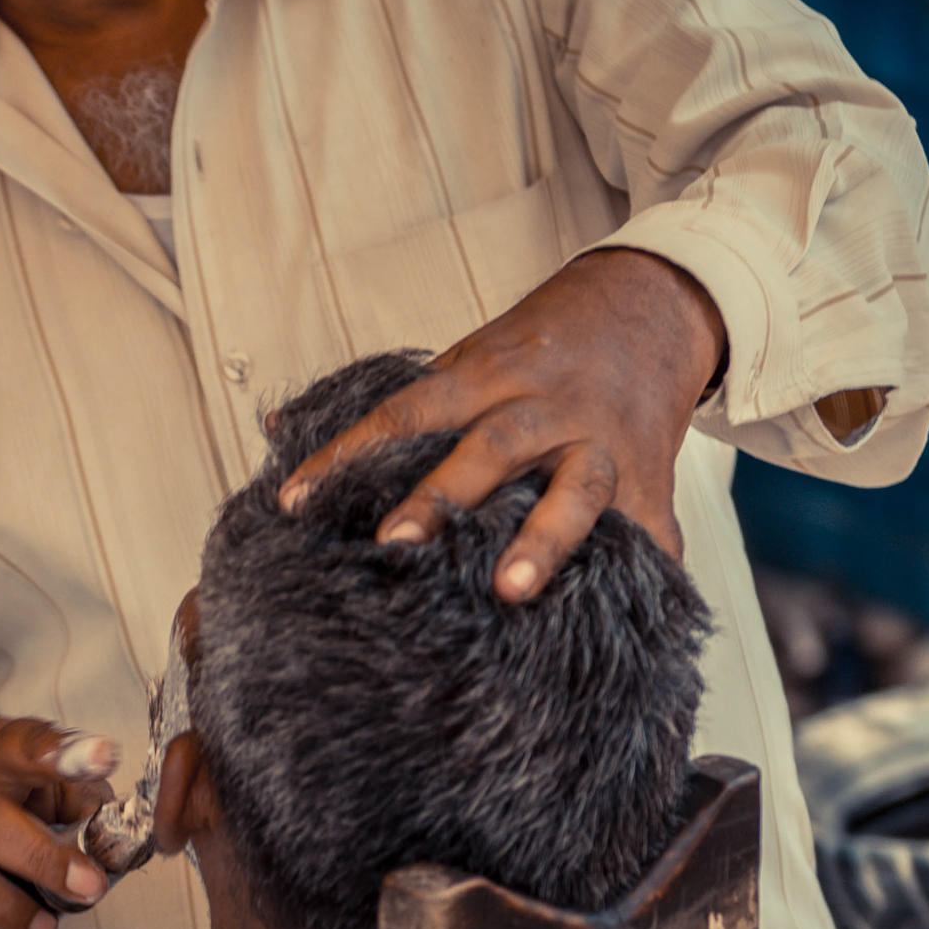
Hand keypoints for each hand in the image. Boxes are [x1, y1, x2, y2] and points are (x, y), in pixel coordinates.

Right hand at [0, 717, 119, 928]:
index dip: (57, 753)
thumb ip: (84, 805)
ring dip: (4, 908)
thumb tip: (110, 848)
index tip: (101, 758)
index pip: (19, 745)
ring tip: (47, 926)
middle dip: (38, 858)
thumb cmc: (14, 802)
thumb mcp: (53, 785)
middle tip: (89, 887)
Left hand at [278, 247, 724, 601]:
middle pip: (489, 448)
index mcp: (488, 373)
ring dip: (542, 541)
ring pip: (574, 489)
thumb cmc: (542, 346)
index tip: (297, 502)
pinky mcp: (651, 477)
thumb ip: (388, 402)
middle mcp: (545, 406)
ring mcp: (602, 442)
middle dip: (441, 497)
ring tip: (510, 592)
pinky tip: (631, 624)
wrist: (650, 304)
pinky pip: (651, 531)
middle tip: (395, 545)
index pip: (405, 411)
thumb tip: (277, 429)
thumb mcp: (467, 354)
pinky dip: (648, 572)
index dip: (349, 454)